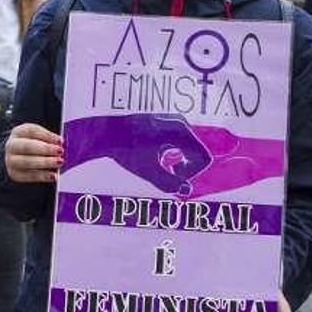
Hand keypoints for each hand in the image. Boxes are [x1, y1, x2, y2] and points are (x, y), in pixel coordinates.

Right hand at [6, 123, 63, 182]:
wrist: (16, 158)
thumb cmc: (32, 145)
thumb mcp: (38, 138)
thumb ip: (49, 139)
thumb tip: (61, 144)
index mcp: (18, 132)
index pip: (32, 131)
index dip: (47, 135)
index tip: (60, 141)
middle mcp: (12, 145)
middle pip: (27, 146)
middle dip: (45, 149)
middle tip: (60, 151)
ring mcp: (11, 161)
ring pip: (27, 162)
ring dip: (45, 162)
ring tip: (59, 162)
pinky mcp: (14, 174)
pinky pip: (28, 176)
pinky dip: (42, 176)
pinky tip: (53, 176)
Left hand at [61, 114, 210, 194]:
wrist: (107, 133)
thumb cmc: (127, 152)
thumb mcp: (148, 172)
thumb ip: (169, 183)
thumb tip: (187, 191)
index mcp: (179, 132)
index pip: (204, 158)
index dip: (193, 174)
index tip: (175, 179)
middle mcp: (180, 122)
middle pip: (199, 153)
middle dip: (188, 169)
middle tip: (170, 176)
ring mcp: (176, 120)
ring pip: (192, 148)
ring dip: (182, 162)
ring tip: (164, 167)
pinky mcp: (170, 121)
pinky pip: (184, 141)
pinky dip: (176, 153)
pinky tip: (160, 157)